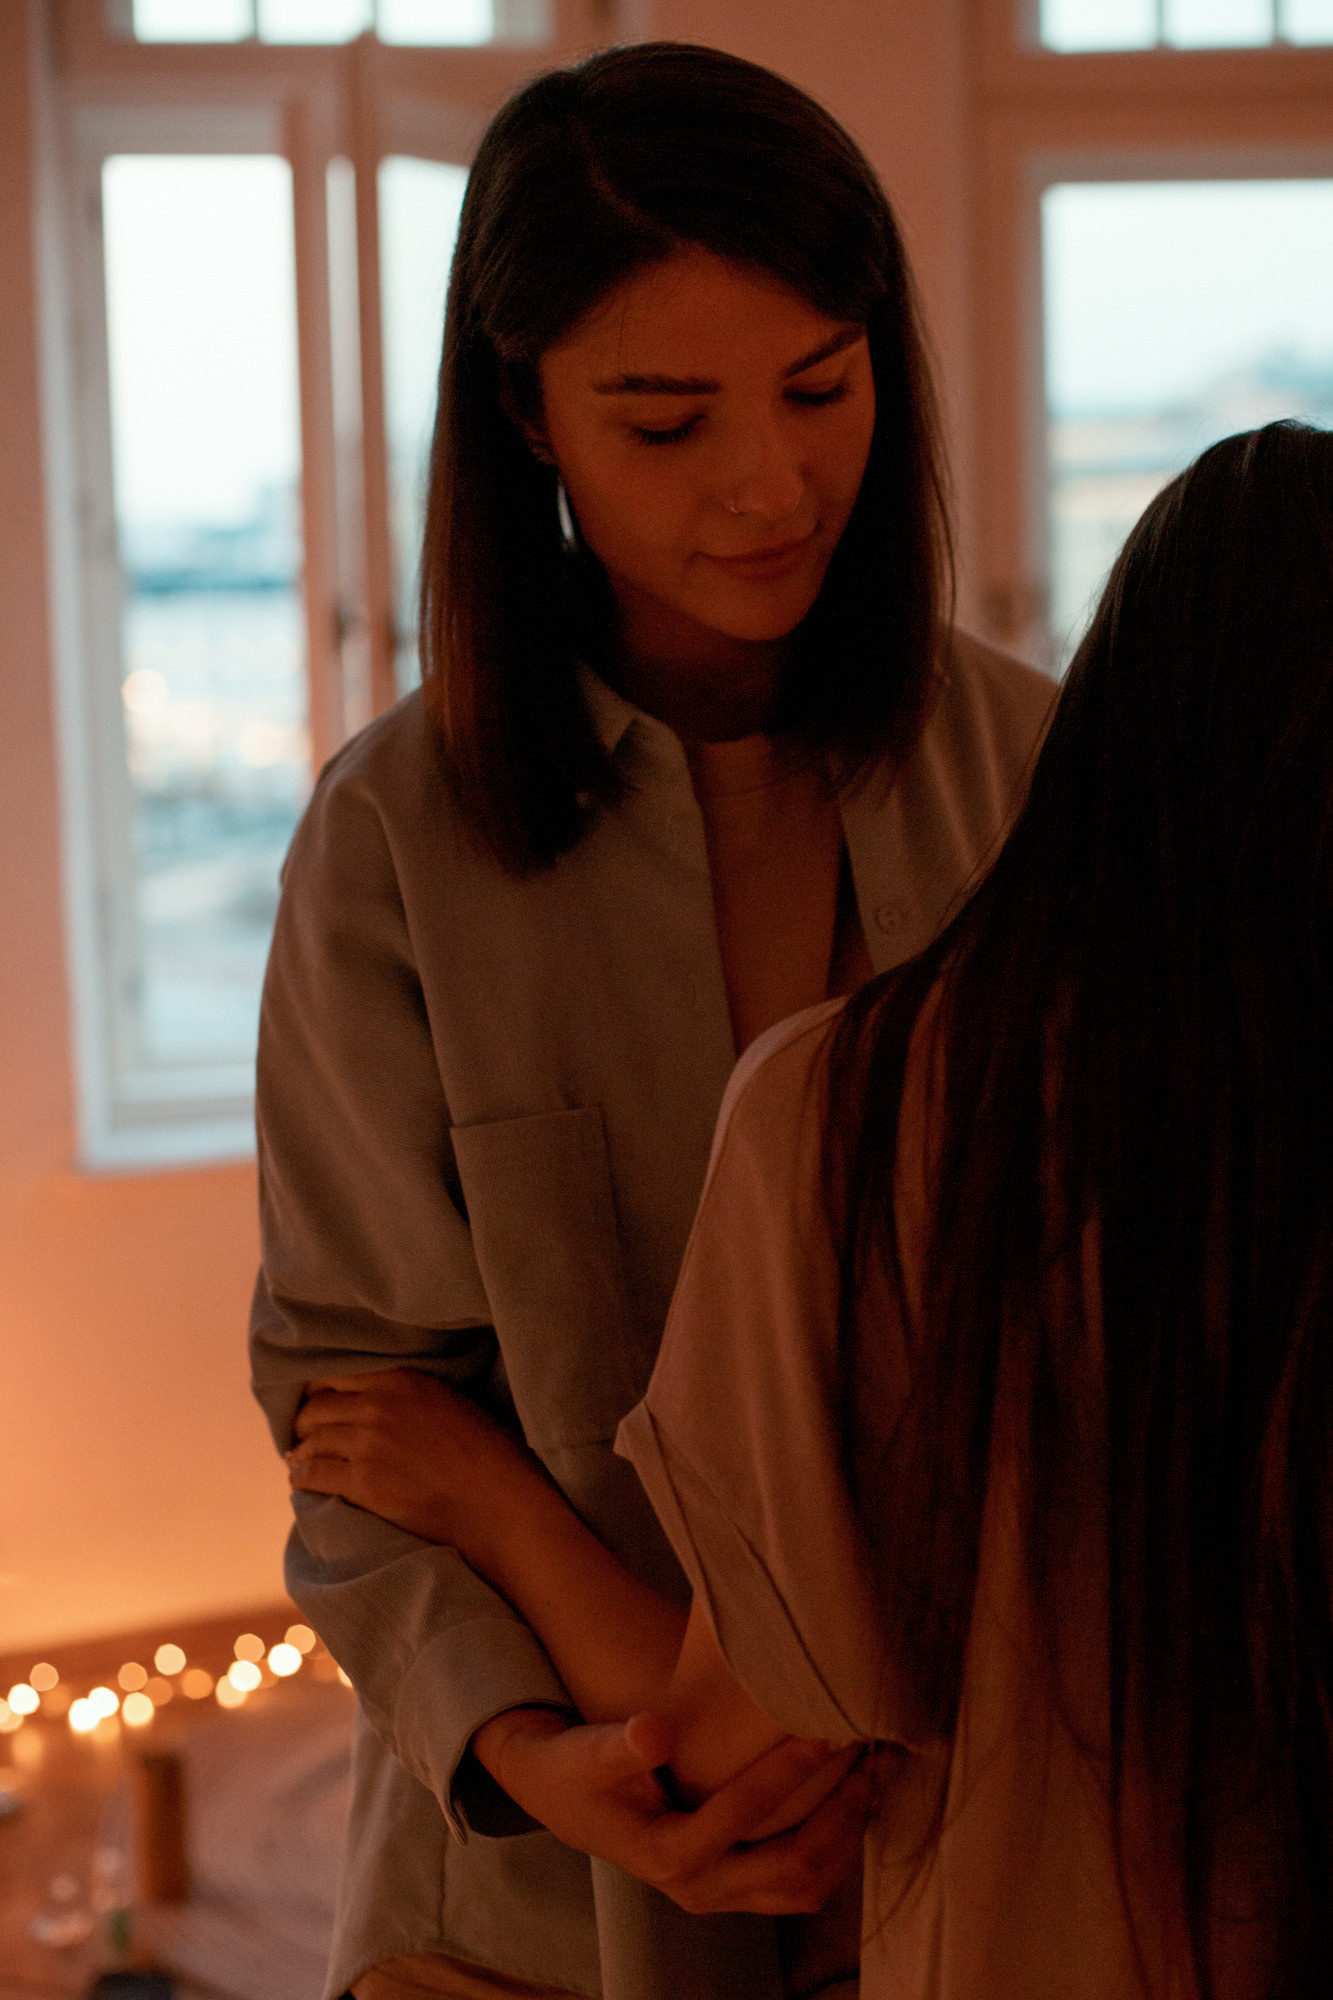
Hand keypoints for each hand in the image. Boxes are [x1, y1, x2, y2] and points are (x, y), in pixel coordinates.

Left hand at [287, 1368, 540, 1547]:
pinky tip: (302, 1484)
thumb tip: (376, 1406)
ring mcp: (367, 1444)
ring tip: (300, 1463)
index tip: (314, 1407)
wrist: (497, 1500)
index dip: (317, 1394)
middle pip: (315, 1410)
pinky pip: (313, 1475)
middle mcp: (377, 1405)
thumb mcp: (448, 1403)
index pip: (333, 1377)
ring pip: (310, 1443)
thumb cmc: (487, 1454)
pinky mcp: (362, 1482)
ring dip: (302, 1454)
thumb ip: (408, 1397)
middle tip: (302, 1439)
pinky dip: (302, 1479)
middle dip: (305, 1425)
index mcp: (400, 1380)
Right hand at [472, 1707, 874, 1916]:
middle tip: (869, 1758)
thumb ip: (621, 1745)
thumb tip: (655, 1730)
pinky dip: (834, 1848)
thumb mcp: (589, 1752)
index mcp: (668, 1856)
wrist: (563, 1800)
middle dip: (840, 1814)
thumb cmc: (577, 1769)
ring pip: (805, 1887)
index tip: (824, 1729)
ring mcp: (721, 1895)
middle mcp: (700, 1889)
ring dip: (847, 1835)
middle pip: (793, 1869)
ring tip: (875, 1775)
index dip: (788, 1772)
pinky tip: (853, 1797)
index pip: (744, 1816)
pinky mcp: (735, 1887)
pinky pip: (799, 1884)